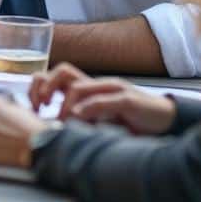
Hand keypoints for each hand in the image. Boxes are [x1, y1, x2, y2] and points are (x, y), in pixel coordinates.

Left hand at [30, 63, 176, 135]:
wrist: (166, 120)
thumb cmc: (131, 122)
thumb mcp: (100, 123)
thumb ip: (81, 122)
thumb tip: (54, 131)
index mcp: (89, 88)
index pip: (57, 75)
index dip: (40, 86)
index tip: (33, 105)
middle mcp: (97, 84)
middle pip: (63, 71)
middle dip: (44, 86)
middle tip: (39, 106)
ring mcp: (112, 89)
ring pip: (77, 85)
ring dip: (64, 103)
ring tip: (62, 121)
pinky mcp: (128, 99)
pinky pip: (103, 99)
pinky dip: (88, 109)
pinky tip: (80, 119)